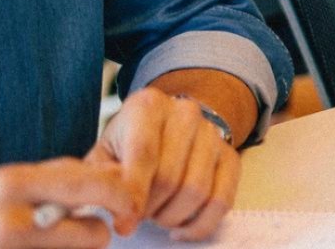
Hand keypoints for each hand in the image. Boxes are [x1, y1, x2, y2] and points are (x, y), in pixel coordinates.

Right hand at [0, 157, 131, 248]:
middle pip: (93, 231)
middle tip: (95, 234)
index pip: (85, 179)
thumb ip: (38, 183)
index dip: (114, 190)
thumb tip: (92, 176)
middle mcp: (10, 220)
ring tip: (56, 247)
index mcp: (8, 183)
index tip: (123, 199)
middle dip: (101, 235)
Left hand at [86, 87, 239, 240]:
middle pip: (170, 177)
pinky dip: (200, 225)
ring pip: (196, 191)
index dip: (133, 194)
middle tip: (137, 214)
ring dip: (171, 216)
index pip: (144, 154)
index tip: (123, 224)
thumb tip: (116, 208)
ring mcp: (212, 134)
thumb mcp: (104, 154)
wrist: (164, 128)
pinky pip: (222, 201)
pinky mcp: (230, 156)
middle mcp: (185, 113)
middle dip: (150, 208)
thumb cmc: (127, 144)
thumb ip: (103, 179)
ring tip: (156, 214)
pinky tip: (180, 228)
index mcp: (148, 105)